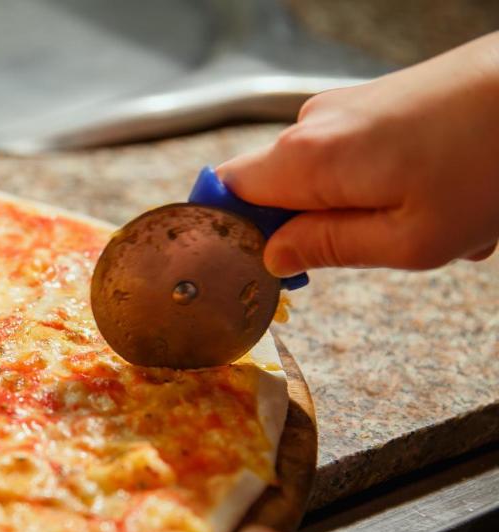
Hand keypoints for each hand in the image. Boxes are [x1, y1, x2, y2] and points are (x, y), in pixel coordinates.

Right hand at [218, 32, 498, 276]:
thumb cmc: (489, 165)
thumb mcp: (408, 240)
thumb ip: (327, 249)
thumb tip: (274, 257)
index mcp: (307, 158)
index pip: (222, 193)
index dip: (231, 232)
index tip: (263, 265)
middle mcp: (313, 124)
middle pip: (273, 191)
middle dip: (316, 230)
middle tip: (377, 250)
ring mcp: (342, 108)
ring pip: (322, 180)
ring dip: (364, 212)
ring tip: (430, 218)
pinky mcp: (372, 103)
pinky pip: (353, 159)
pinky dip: (389, 186)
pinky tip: (440, 192)